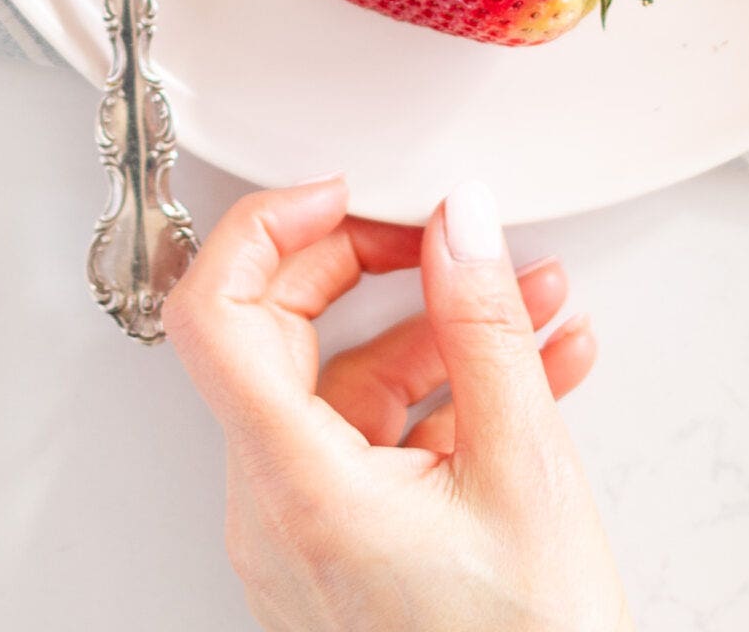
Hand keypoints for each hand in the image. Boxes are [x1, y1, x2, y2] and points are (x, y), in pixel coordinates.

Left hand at [164, 175, 628, 631]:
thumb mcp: (525, 477)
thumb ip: (486, 331)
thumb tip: (464, 225)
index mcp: (294, 485)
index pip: (215, 313)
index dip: (268, 227)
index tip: (340, 190)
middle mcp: (278, 511)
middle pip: (283, 335)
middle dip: (376, 264)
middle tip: (449, 235)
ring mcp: (308, 538)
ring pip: (350, 390)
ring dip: (443, 335)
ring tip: (533, 308)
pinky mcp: (349, 558)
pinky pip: (379, 447)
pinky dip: (448, 400)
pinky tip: (531, 375)